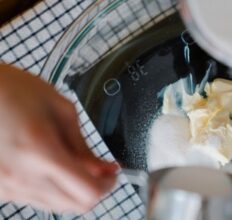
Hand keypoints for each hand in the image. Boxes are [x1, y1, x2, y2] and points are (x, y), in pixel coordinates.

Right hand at [0, 64, 117, 212]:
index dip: (108, 185)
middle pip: (75, 205)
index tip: (112, 173)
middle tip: (99, 169)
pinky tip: (52, 168)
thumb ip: (82, 145)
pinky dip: (53, 189)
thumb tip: (101, 168)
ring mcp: (7, 187)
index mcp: (41, 151)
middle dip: (94, 188)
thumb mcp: (60, 109)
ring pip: (57, 205)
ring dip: (73, 190)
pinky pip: (37, 200)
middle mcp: (22, 176)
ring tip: (74, 164)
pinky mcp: (0, 189)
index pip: (87, 192)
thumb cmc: (13, 91)